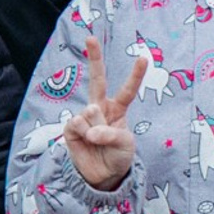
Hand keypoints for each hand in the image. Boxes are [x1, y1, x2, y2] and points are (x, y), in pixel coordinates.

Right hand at [61, 34, 145, 191]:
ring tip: (98, 141)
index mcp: (118, 108)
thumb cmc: (118, 156)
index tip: (143, 57)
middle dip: (94, 57)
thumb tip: (90, 129)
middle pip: (97, 79)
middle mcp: (100, 108)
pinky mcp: (70, 128)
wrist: (101, 175)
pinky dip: (83, 133)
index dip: (135, 74)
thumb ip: (111, 134)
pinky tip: (85, 140)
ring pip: (90, 112)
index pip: (128, 89)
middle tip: (91, 37)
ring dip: (96, 129)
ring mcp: (84, 116)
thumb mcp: (124, 145)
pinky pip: (77, 124)